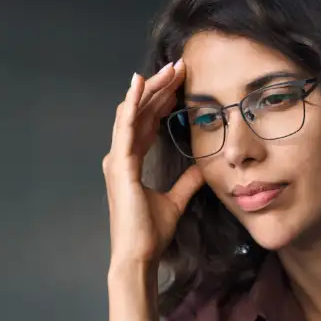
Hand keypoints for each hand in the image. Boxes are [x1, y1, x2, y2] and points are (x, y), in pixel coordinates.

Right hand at [104, 60, 205, 267]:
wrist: (139, 254)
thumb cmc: (150, 233)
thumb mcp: (175, 200)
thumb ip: (187, 182)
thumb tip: (202, 168)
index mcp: (131, 161)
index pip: (147, 121)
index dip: (162, 99)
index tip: (180, 81)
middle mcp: (121, 156)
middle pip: (140, 111)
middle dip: (159, 87)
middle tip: (179, 65)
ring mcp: (118, 158)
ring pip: (134, 112)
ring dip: (150, 89)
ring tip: (168, 69)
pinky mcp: (119, 165)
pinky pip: (126, 127)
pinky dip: (132, 103)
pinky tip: (139, 84)